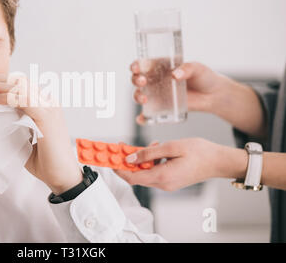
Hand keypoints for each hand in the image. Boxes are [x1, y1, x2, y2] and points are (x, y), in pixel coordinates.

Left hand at [0, 70, 82, 194]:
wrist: (62, 178)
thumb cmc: (45, 161)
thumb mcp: (24, 139)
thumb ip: (13, 126)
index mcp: (44, 105)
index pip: (20, 86)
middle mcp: (48, 102)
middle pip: (19, 81)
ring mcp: (49, 108)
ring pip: (20, 87)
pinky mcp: (47, 117)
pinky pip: (24, 101)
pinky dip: (7, 98)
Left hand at [114, 138, 247, 190]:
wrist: (220, 161)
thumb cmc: (200, 152)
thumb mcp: (171, 147)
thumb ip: (149, 152)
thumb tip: (130, 158)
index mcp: (162, 177)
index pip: (132, 178)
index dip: (118, 169)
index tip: (110, 158)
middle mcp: (163, 184)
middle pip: (137, 175)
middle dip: (128, 161)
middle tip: (123, 146)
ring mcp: (168, 184)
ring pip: (146, 172)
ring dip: (142, 159)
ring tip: (149, 144)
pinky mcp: (172, 180)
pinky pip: (155, 171)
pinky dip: (152, 161)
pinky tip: (158, 149)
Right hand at [130, 61, 229, 123]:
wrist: (213, 95)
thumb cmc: (204, 77)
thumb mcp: (197, 68)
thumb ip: (187, 69)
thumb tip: (175, 74)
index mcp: (160, 66)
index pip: (143, 64)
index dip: (136, 66)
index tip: (136, 68)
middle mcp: (155, 80)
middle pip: (137, 80)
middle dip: (136, 80)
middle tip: (143, 82)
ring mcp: (157, 95)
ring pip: (139, 95)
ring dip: (137, 97)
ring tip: (144, 100)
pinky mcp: (162, 107)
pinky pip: (148, 114)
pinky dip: (142, 118)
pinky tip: (142, 119)